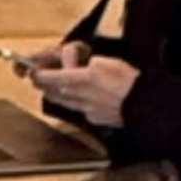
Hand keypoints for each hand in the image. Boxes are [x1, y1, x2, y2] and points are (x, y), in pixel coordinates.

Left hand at [21, 44, 137, 132]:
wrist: (145, 105)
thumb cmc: (131, 82)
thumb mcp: (110, 62)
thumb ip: (92, 64)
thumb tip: (86, 66)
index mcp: (85, 79)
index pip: (55, 77)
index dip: (42, 76)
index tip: (34, 73)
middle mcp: (83, 96)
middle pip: (56, 92)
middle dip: (45, 87)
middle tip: (38, 81)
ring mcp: (89, 109)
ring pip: (66, 103)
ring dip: (56, 96)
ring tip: (50, 91)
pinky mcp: (96, 118)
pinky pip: (81, 110)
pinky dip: (76, 104)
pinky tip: (77, 101)